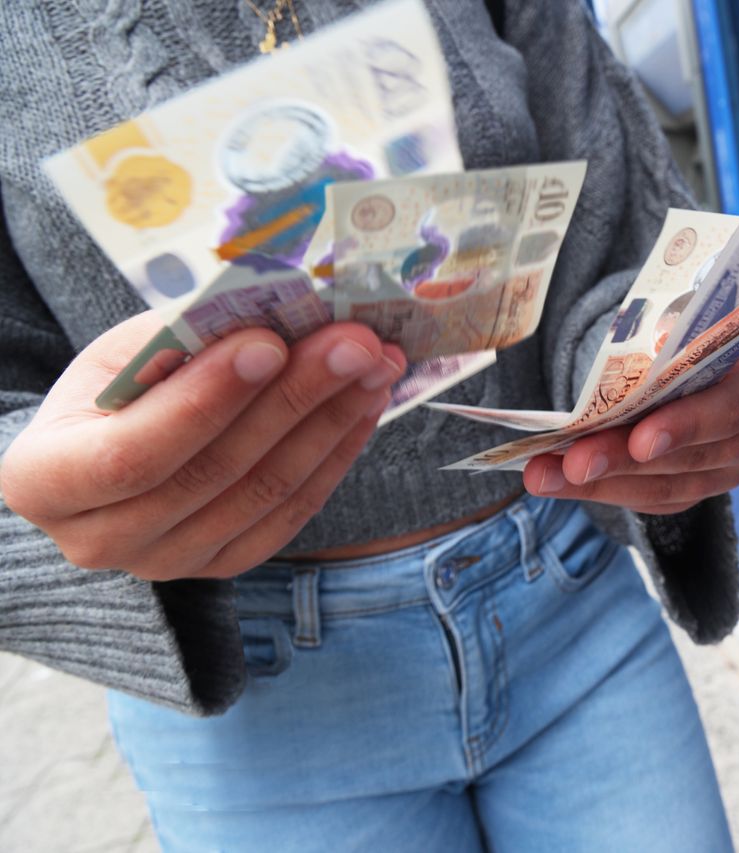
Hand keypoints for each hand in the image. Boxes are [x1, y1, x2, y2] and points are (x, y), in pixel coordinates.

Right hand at [0, 313, 405, 580]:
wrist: (108, 450)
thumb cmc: (113, 392)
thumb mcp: (122, 353)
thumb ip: (185, 342)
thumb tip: (276, 316)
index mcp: (45, 481)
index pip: (131, 454)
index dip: (206, 400)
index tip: (270, 342)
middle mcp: (99, 539)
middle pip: (213, 471)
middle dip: (294, 397)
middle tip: (353, 341)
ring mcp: (167, 563)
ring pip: (265, 492)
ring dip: (332, 420)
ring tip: (376, 363)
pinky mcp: (225, 563)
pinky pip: (293, 511)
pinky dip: (337, 452)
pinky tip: (365, 403)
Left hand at [523, 354, 738, 513]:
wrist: (691, 366)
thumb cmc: (686, 341)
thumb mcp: (683, 331)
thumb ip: (664, 350)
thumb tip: (627, 362)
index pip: (731, 411)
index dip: (686, 426)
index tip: (641, 441)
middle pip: (686, 459)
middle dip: (622, 460)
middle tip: (572, 462)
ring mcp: (723, 475)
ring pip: (660, 489)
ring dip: (595, 483)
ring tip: (543, 475)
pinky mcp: (690, 496)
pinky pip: (643, 502)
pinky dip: (596, 490)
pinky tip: (555, 482)